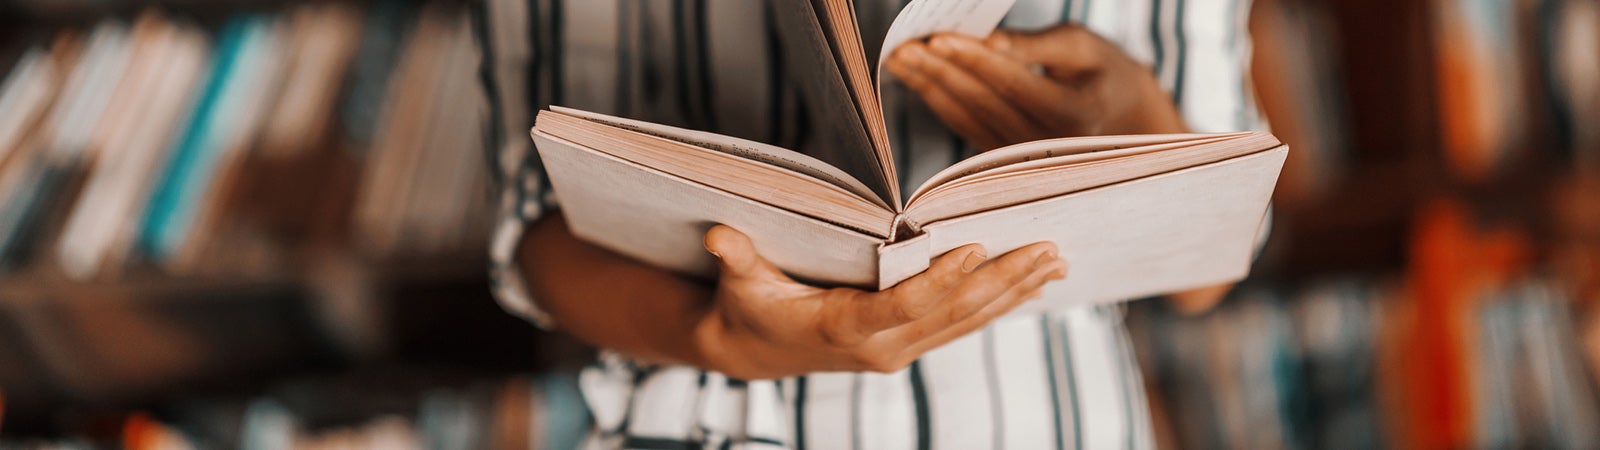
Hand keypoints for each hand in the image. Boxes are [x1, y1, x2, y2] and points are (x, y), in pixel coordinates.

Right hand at [694, 225, 1066, 378]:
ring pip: (968, 323)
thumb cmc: (746, 305)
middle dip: (1004, 281)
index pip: (904, 304)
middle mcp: (882, 346)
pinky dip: (999, 303)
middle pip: (954, 315)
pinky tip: (1032, 283)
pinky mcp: (908, 345)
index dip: (941, 279)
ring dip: (1014, 292)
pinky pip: (962, 325)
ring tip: (1057, 261)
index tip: (976, 247)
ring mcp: (899, 350)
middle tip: (1049, 249)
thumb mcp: (739, 282)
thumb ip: (736, 259)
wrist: (750, 352)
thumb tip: (720, 238)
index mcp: (845, 327)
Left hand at [885, 24, 1187, 149]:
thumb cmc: (1103, 73)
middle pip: (983, 102)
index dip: (974, 60)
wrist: (1124, 121)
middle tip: (903, 48)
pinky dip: (939, 102)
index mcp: (1074, 114)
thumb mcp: (1084, 48)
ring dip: (929, 88)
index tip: (937, 38)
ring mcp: (1024, 156)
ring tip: (899, 59)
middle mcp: (1046, 143)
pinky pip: (966, 127)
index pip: (1014, 83)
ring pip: (967, 118)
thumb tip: (989, 42)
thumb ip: (1037, 46)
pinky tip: (917, 80)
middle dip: (939, 72)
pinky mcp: (1006, 157)